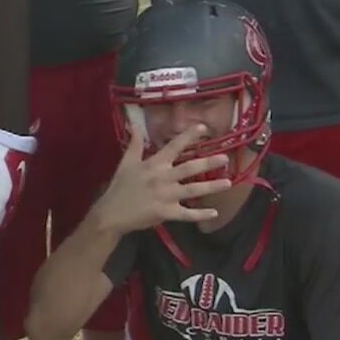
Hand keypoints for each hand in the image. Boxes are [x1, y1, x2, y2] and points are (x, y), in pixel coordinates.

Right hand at [90, 125, 231, 234]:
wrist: (112, 213)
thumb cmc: (120, 187)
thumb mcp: (126, 163)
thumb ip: (135, 144)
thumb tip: (134, 124)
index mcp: (154, 164)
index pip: (174, 146)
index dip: (188, 136)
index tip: (203, 128)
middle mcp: (163, 178)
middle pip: (189, 168)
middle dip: (208, 162)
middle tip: (226, 158)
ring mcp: (166, 196)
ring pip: (193, 190)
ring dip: (211, 187)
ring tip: (228, 183)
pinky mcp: (166, 212)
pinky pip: (187, 214)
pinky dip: (201, 215)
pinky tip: (214, 213)